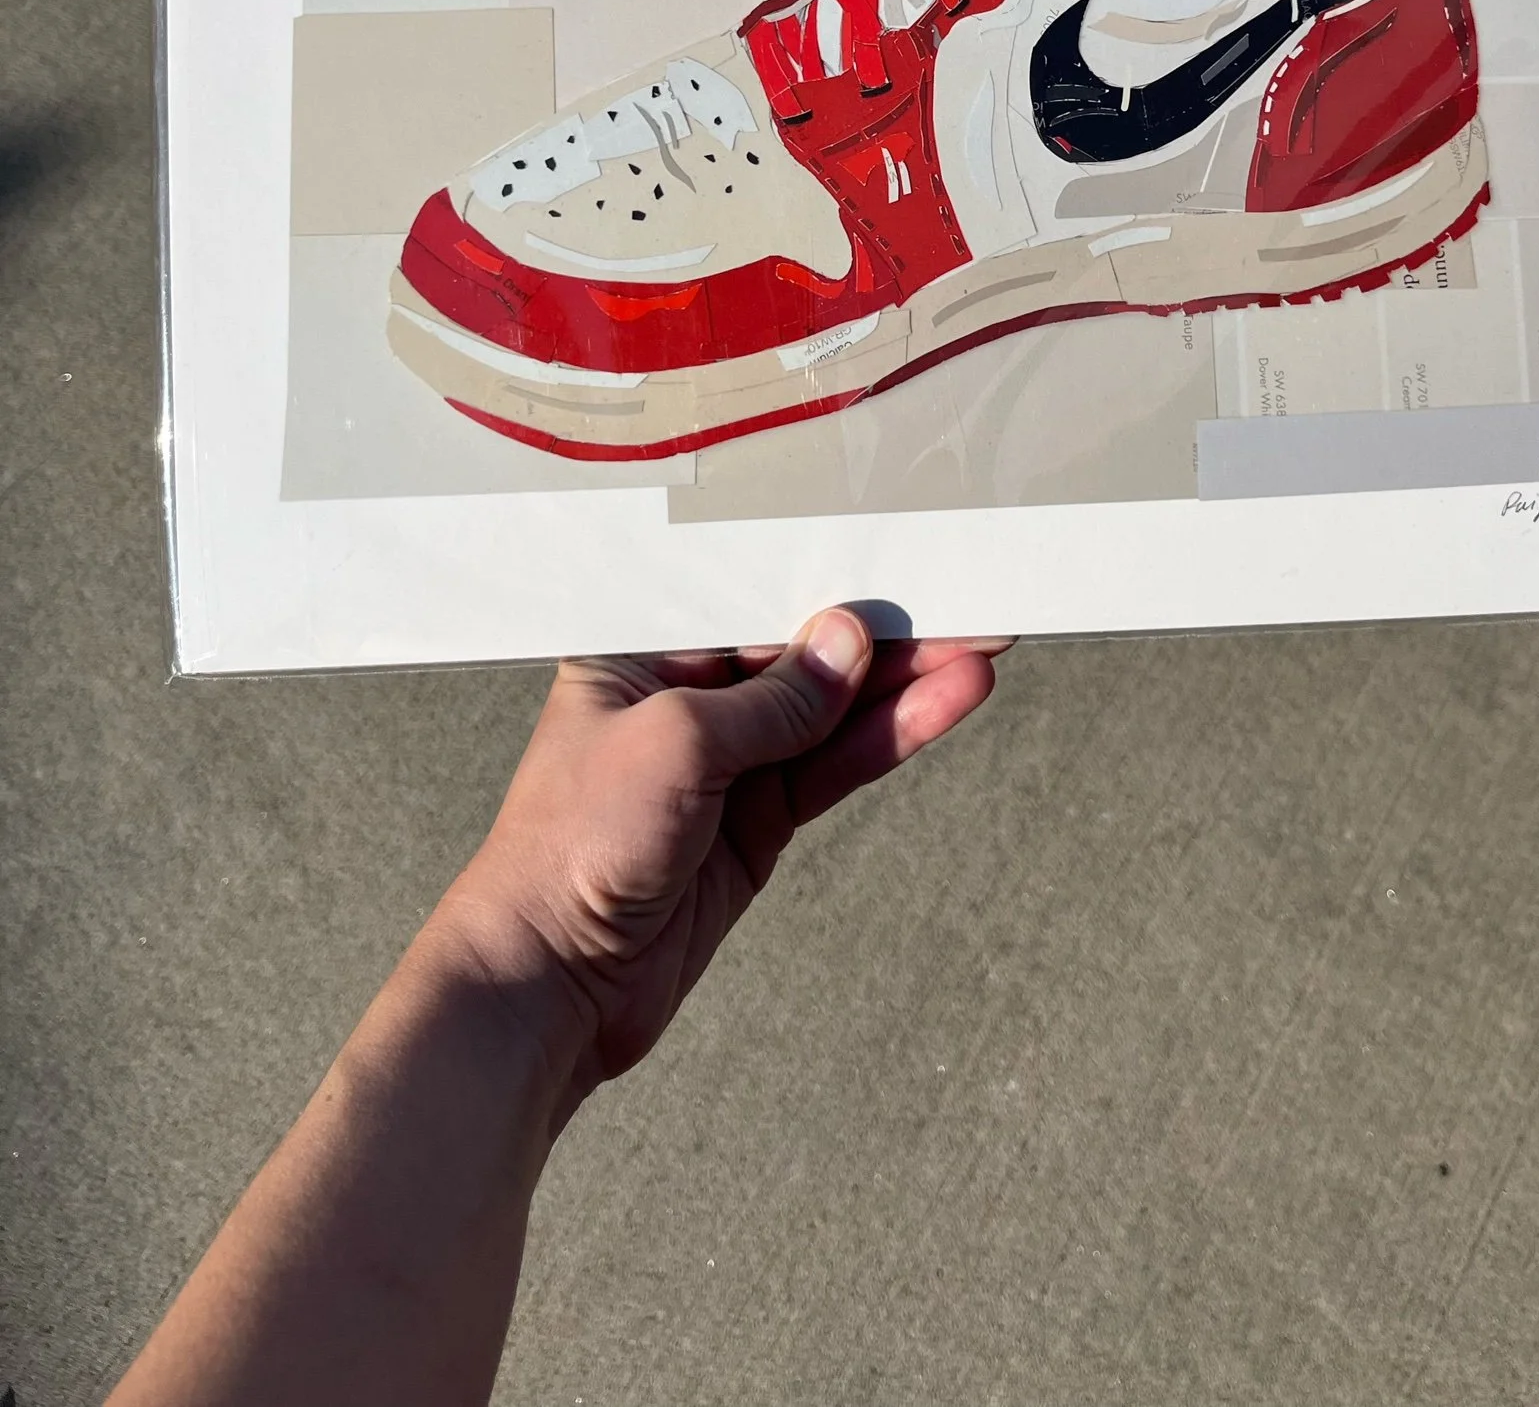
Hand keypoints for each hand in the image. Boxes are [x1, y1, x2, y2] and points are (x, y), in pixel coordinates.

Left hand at [428, 615, 1006, 1116]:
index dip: (824, 580)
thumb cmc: (569, 848)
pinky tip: (940, 705)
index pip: (747, 597)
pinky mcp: (755, 822)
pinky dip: (887, 737)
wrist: (547, 985)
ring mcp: (724, 762)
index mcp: (638, 650)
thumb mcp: (676, 743)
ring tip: (980, 653)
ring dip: (903, 685)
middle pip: (800, 651)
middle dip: (882, 633)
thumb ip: (772, 699)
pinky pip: (832, 766)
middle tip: (968, 606)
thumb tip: (846, 643)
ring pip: (830, 710)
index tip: (896, 563)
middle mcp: (683, 697)